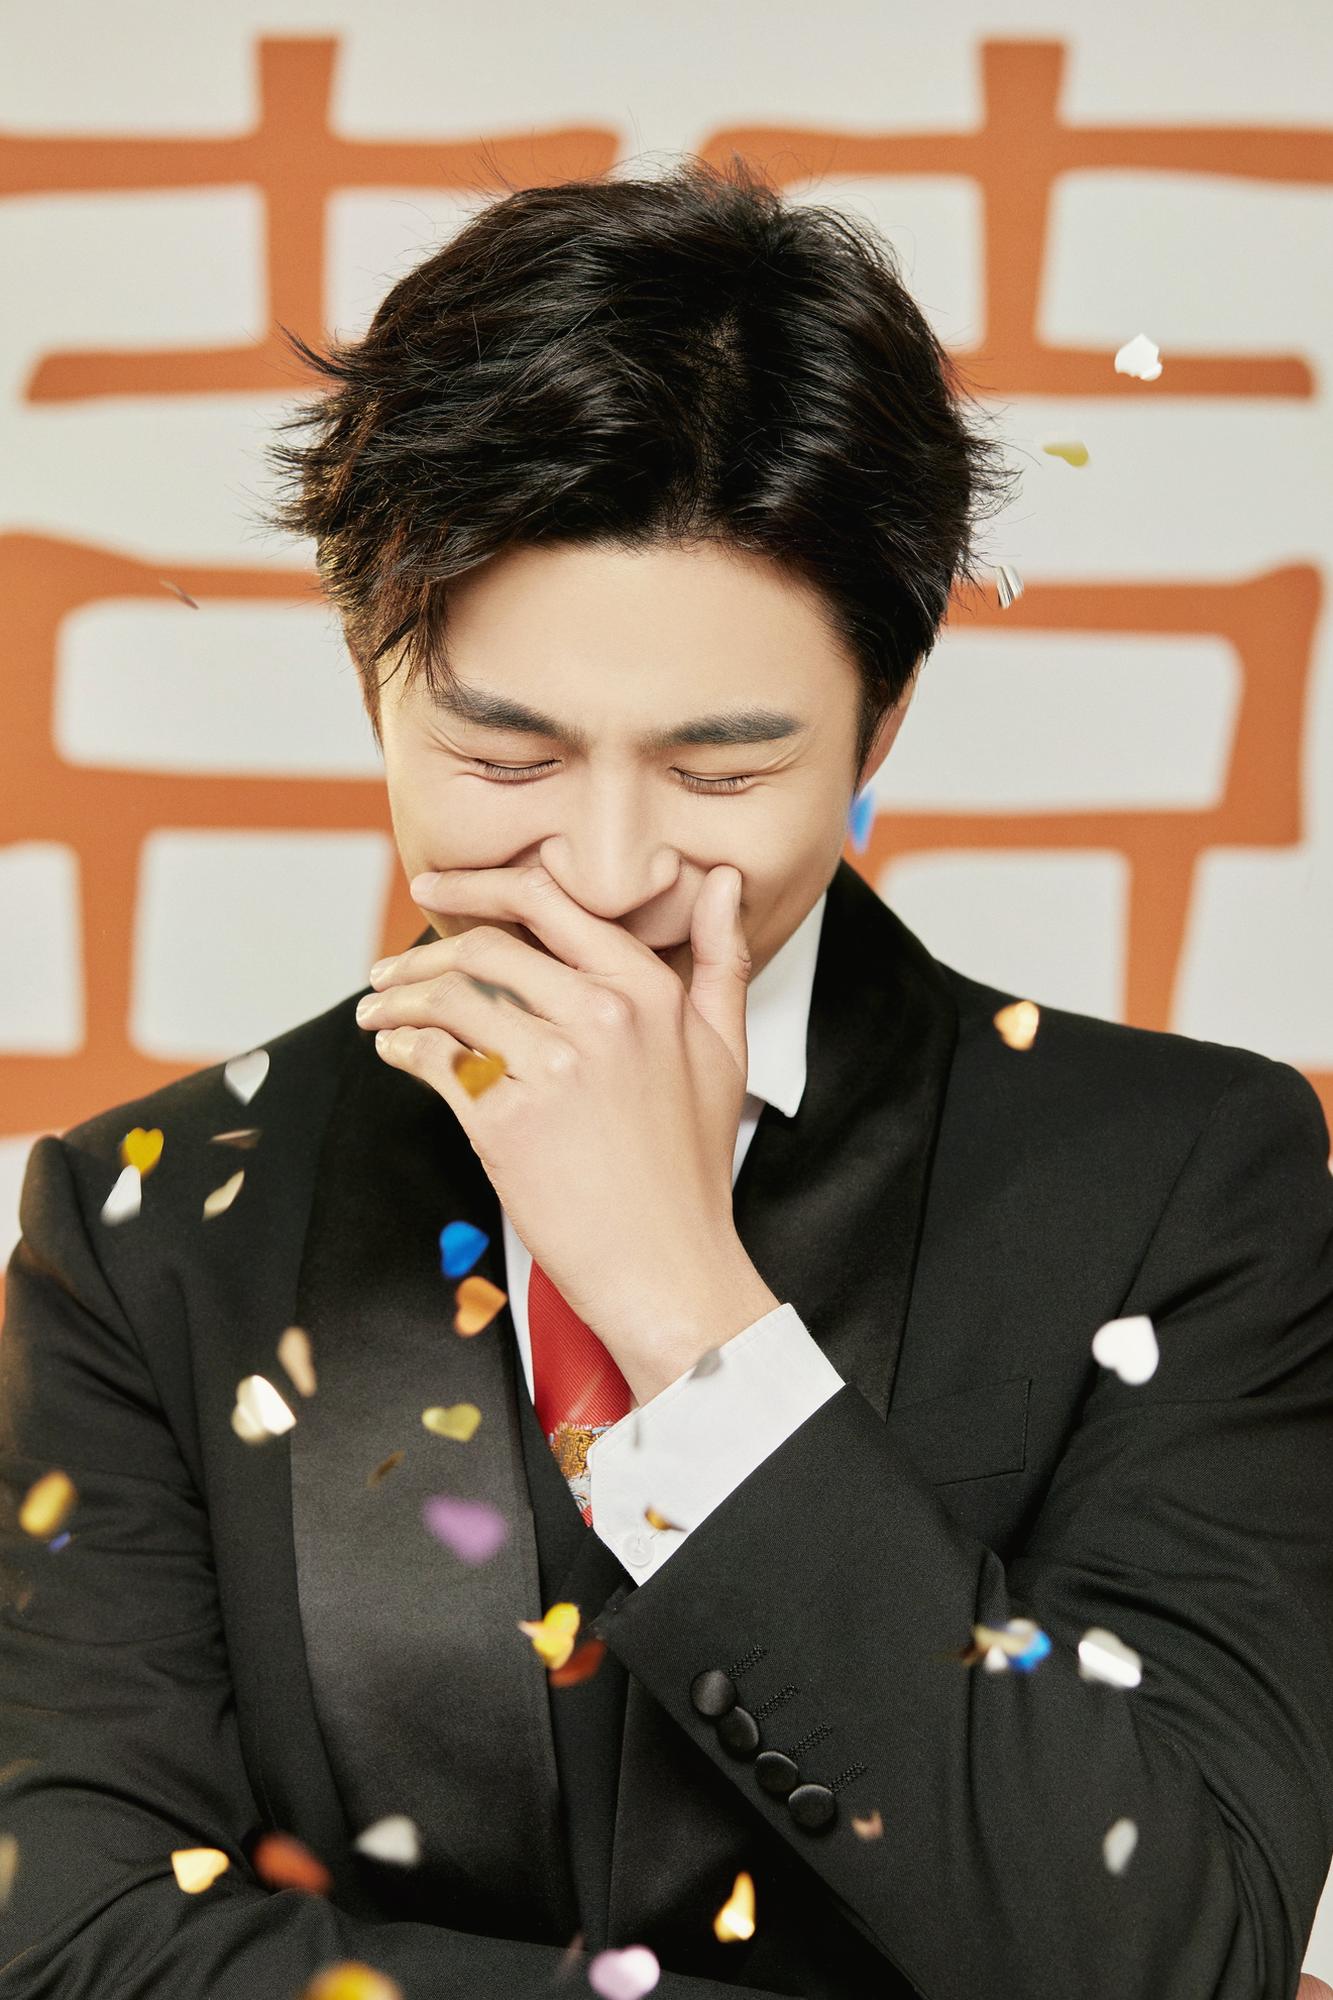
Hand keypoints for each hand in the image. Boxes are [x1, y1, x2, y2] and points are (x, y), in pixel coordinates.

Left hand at [355, 861, 779, 1402]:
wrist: (669, 1265)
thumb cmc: (691, 1164)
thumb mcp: (724, 1051)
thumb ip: (720, 959)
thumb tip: (723, 878)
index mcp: (650, 990)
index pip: (549, 904)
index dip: (477, 886)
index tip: (434, 886)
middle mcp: (603, 1015)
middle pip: (486, 950)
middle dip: (423, 954)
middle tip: (389, 970)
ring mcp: (554, 1066)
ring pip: (451, 1000)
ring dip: (398, 1001)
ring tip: (378, 1012)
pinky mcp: (508, 1120)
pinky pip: (436, 1060)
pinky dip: (403, 1048)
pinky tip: (395, 1051)